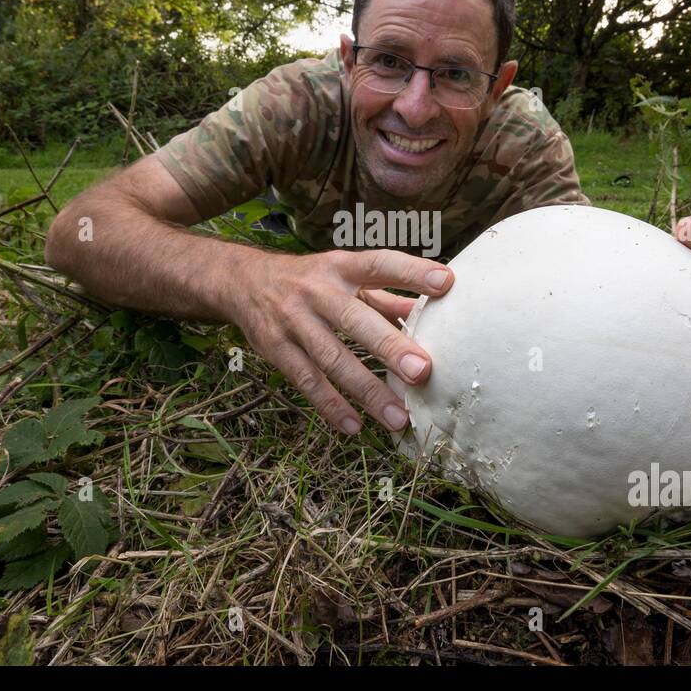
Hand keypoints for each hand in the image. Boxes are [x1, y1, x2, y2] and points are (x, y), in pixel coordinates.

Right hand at [232, 248, 452, 435]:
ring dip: (366, 391)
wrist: (243, 282)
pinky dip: (330, 406)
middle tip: (422, 371)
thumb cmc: (310, 280)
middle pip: (354, 320)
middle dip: (388, 346)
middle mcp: (316, 291)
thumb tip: (430, 309)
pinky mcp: (275, 348)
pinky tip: (354, 426)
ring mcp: (293, 321)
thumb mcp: (344, 276)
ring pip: (331, 359)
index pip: (379, 264)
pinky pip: (306, 380)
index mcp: (340, 267)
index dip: (411, 272)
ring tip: (398, 417)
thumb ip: (385, 294)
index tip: (446, 283)